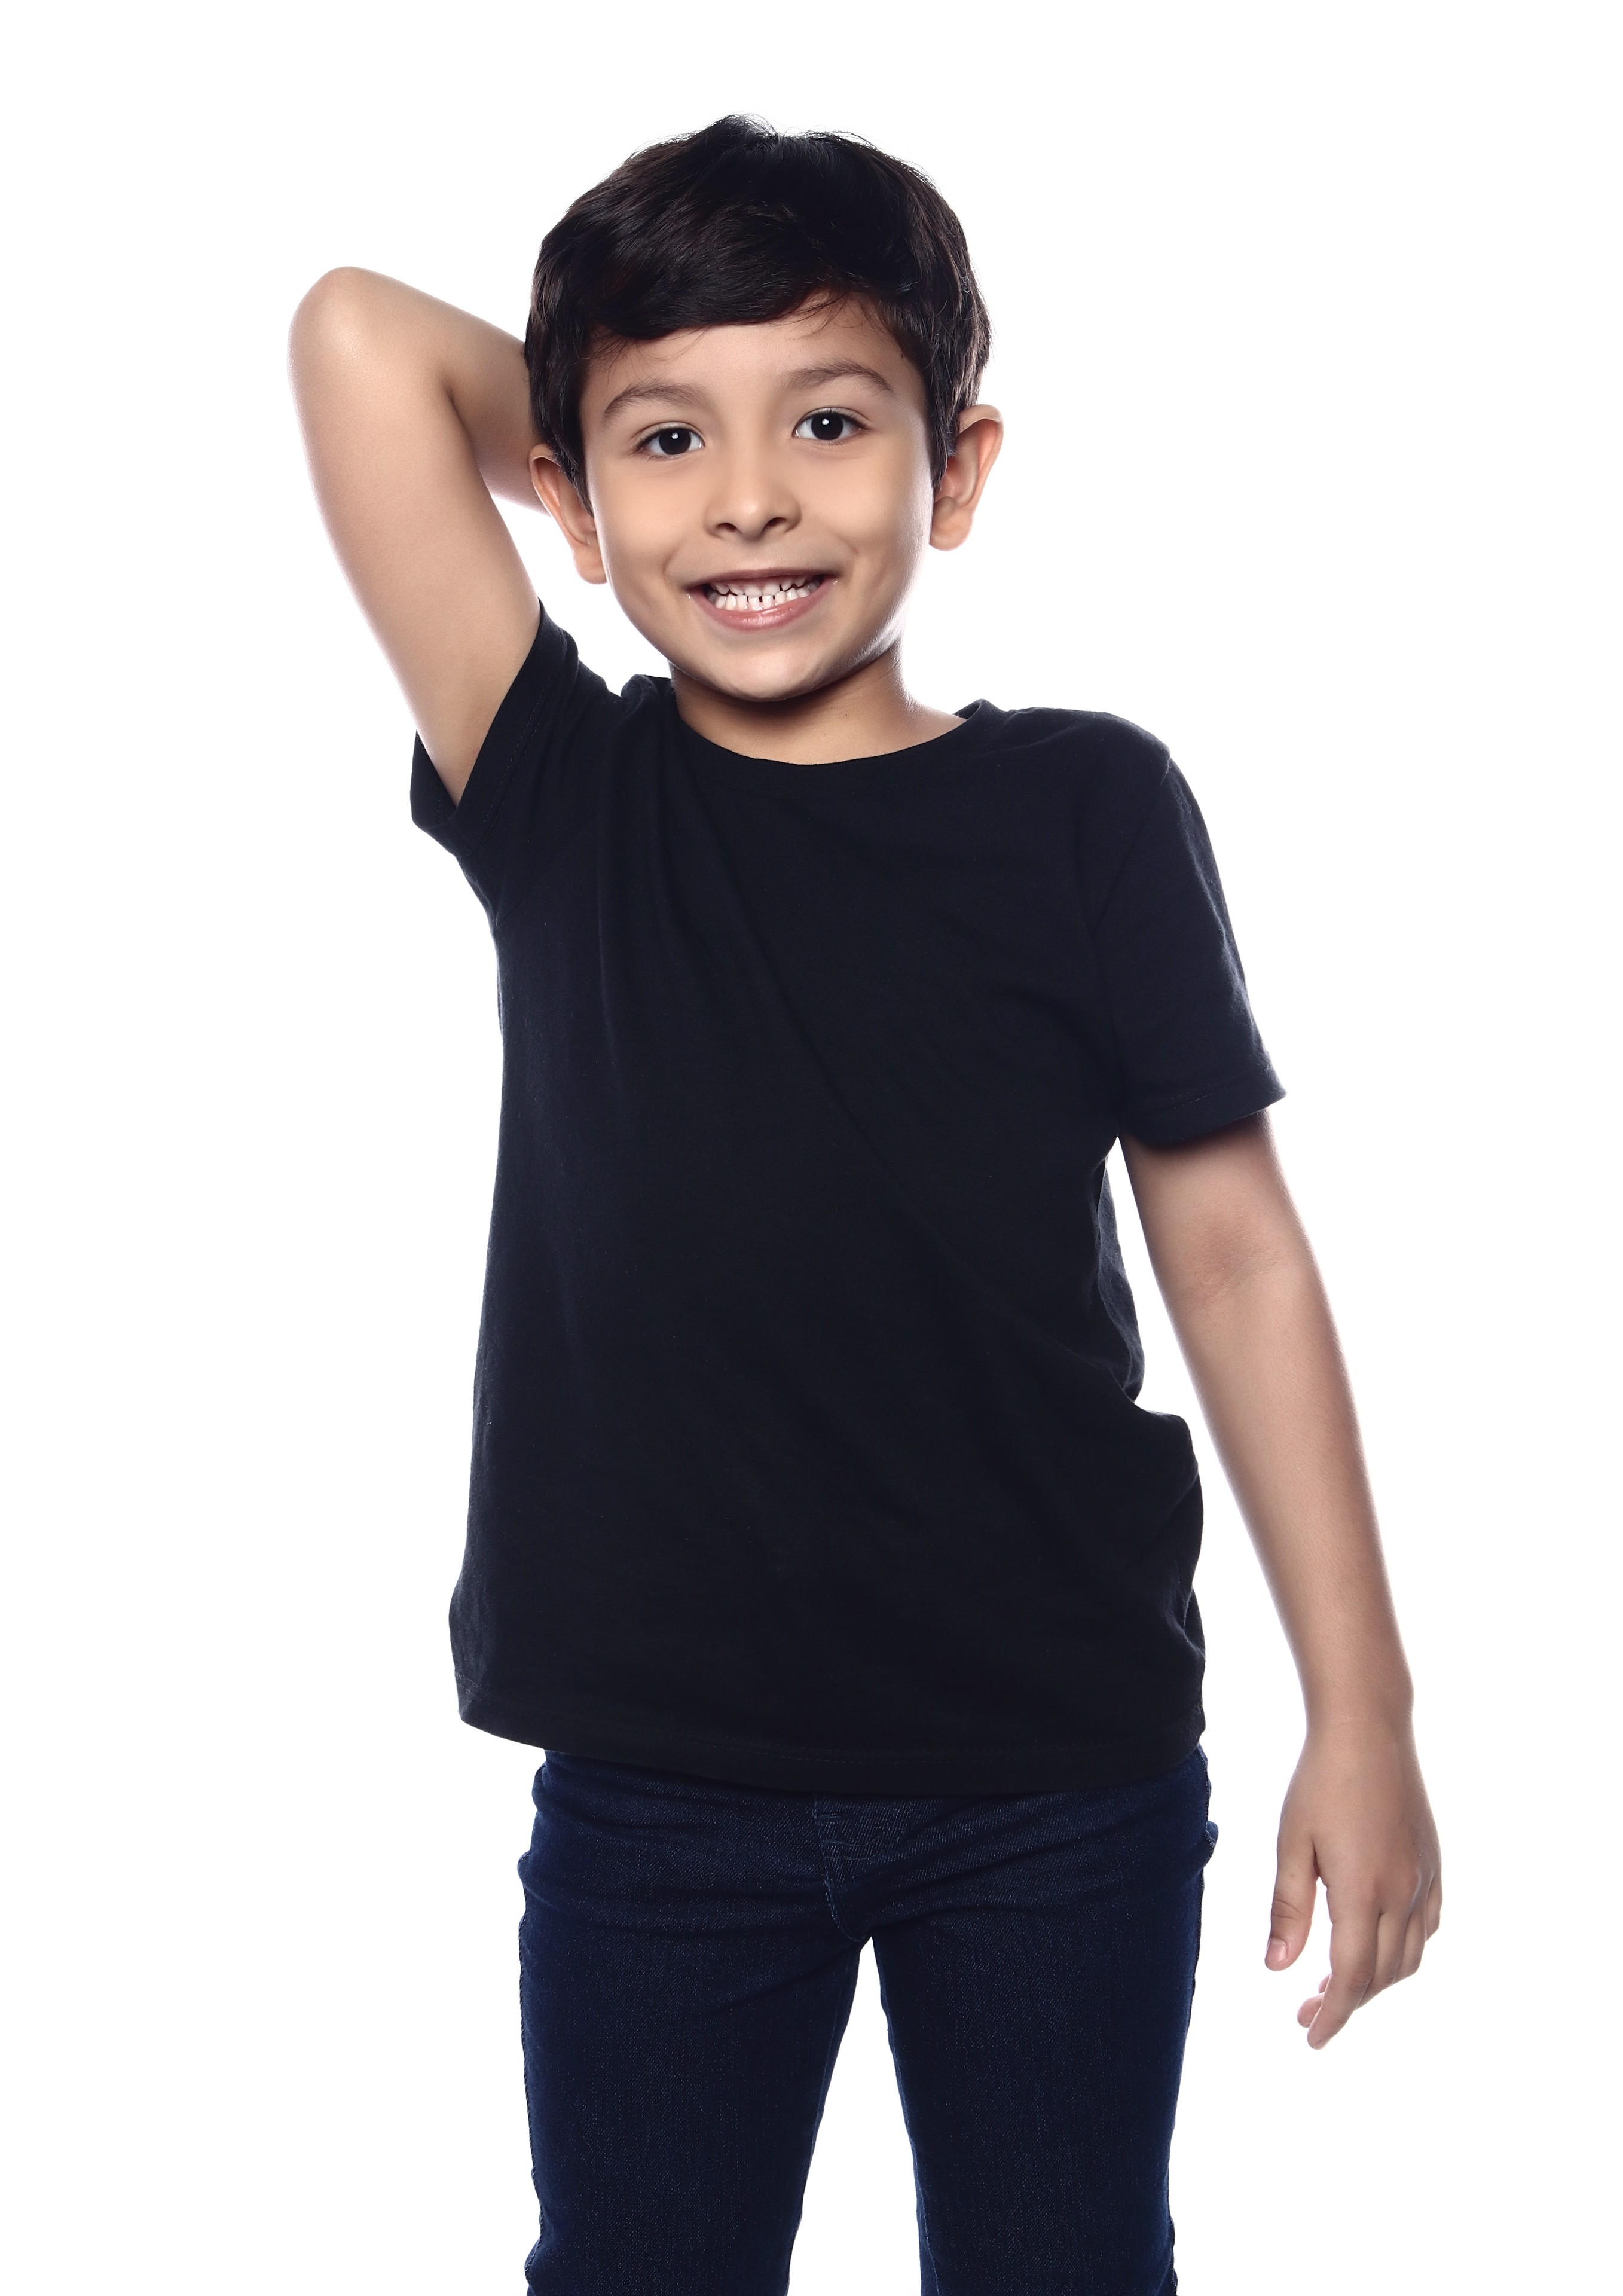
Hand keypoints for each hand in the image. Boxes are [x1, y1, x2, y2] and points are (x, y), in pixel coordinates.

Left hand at [1265, 1718, 1441, 2048]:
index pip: (1350, 1977)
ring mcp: (1424, 1879)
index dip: (1333, 2015)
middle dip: (1347, 2002)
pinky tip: (1379, 1945)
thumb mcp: (1292, 1844)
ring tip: (1336, 1983)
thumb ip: (1288, 1908)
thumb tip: (1278, 1968)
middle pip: (1381, 1975)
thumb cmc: (1320, 1782)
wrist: (1368, 1729)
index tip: (1311, 2037)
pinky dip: (1405, 1950)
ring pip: (1409, 1957)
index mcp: (1363, 1893)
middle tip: (1307, 2011)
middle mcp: (1403, 1893)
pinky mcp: (1433, 1863)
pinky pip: (1428, 1926)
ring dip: (1376, 1980)